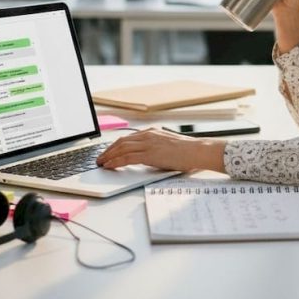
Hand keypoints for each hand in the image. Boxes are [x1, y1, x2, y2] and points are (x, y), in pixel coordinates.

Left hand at [96, 128, 226, 172]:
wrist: (197, 151)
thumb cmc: (188, 151)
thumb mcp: (168, 146)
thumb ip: (156, 148)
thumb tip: (147, 157)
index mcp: (152, 132)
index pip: (128, 138)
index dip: (115, 145)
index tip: (108, 151)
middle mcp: (148, 135)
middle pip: (121, 141)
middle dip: (108, 150)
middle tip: (100, 158)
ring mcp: (148, 143)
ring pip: (121, 148)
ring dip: (109, 156)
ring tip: (101, 163)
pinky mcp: (149, 154)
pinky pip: (127, 157)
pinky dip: (116, 161)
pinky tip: (110, 166)